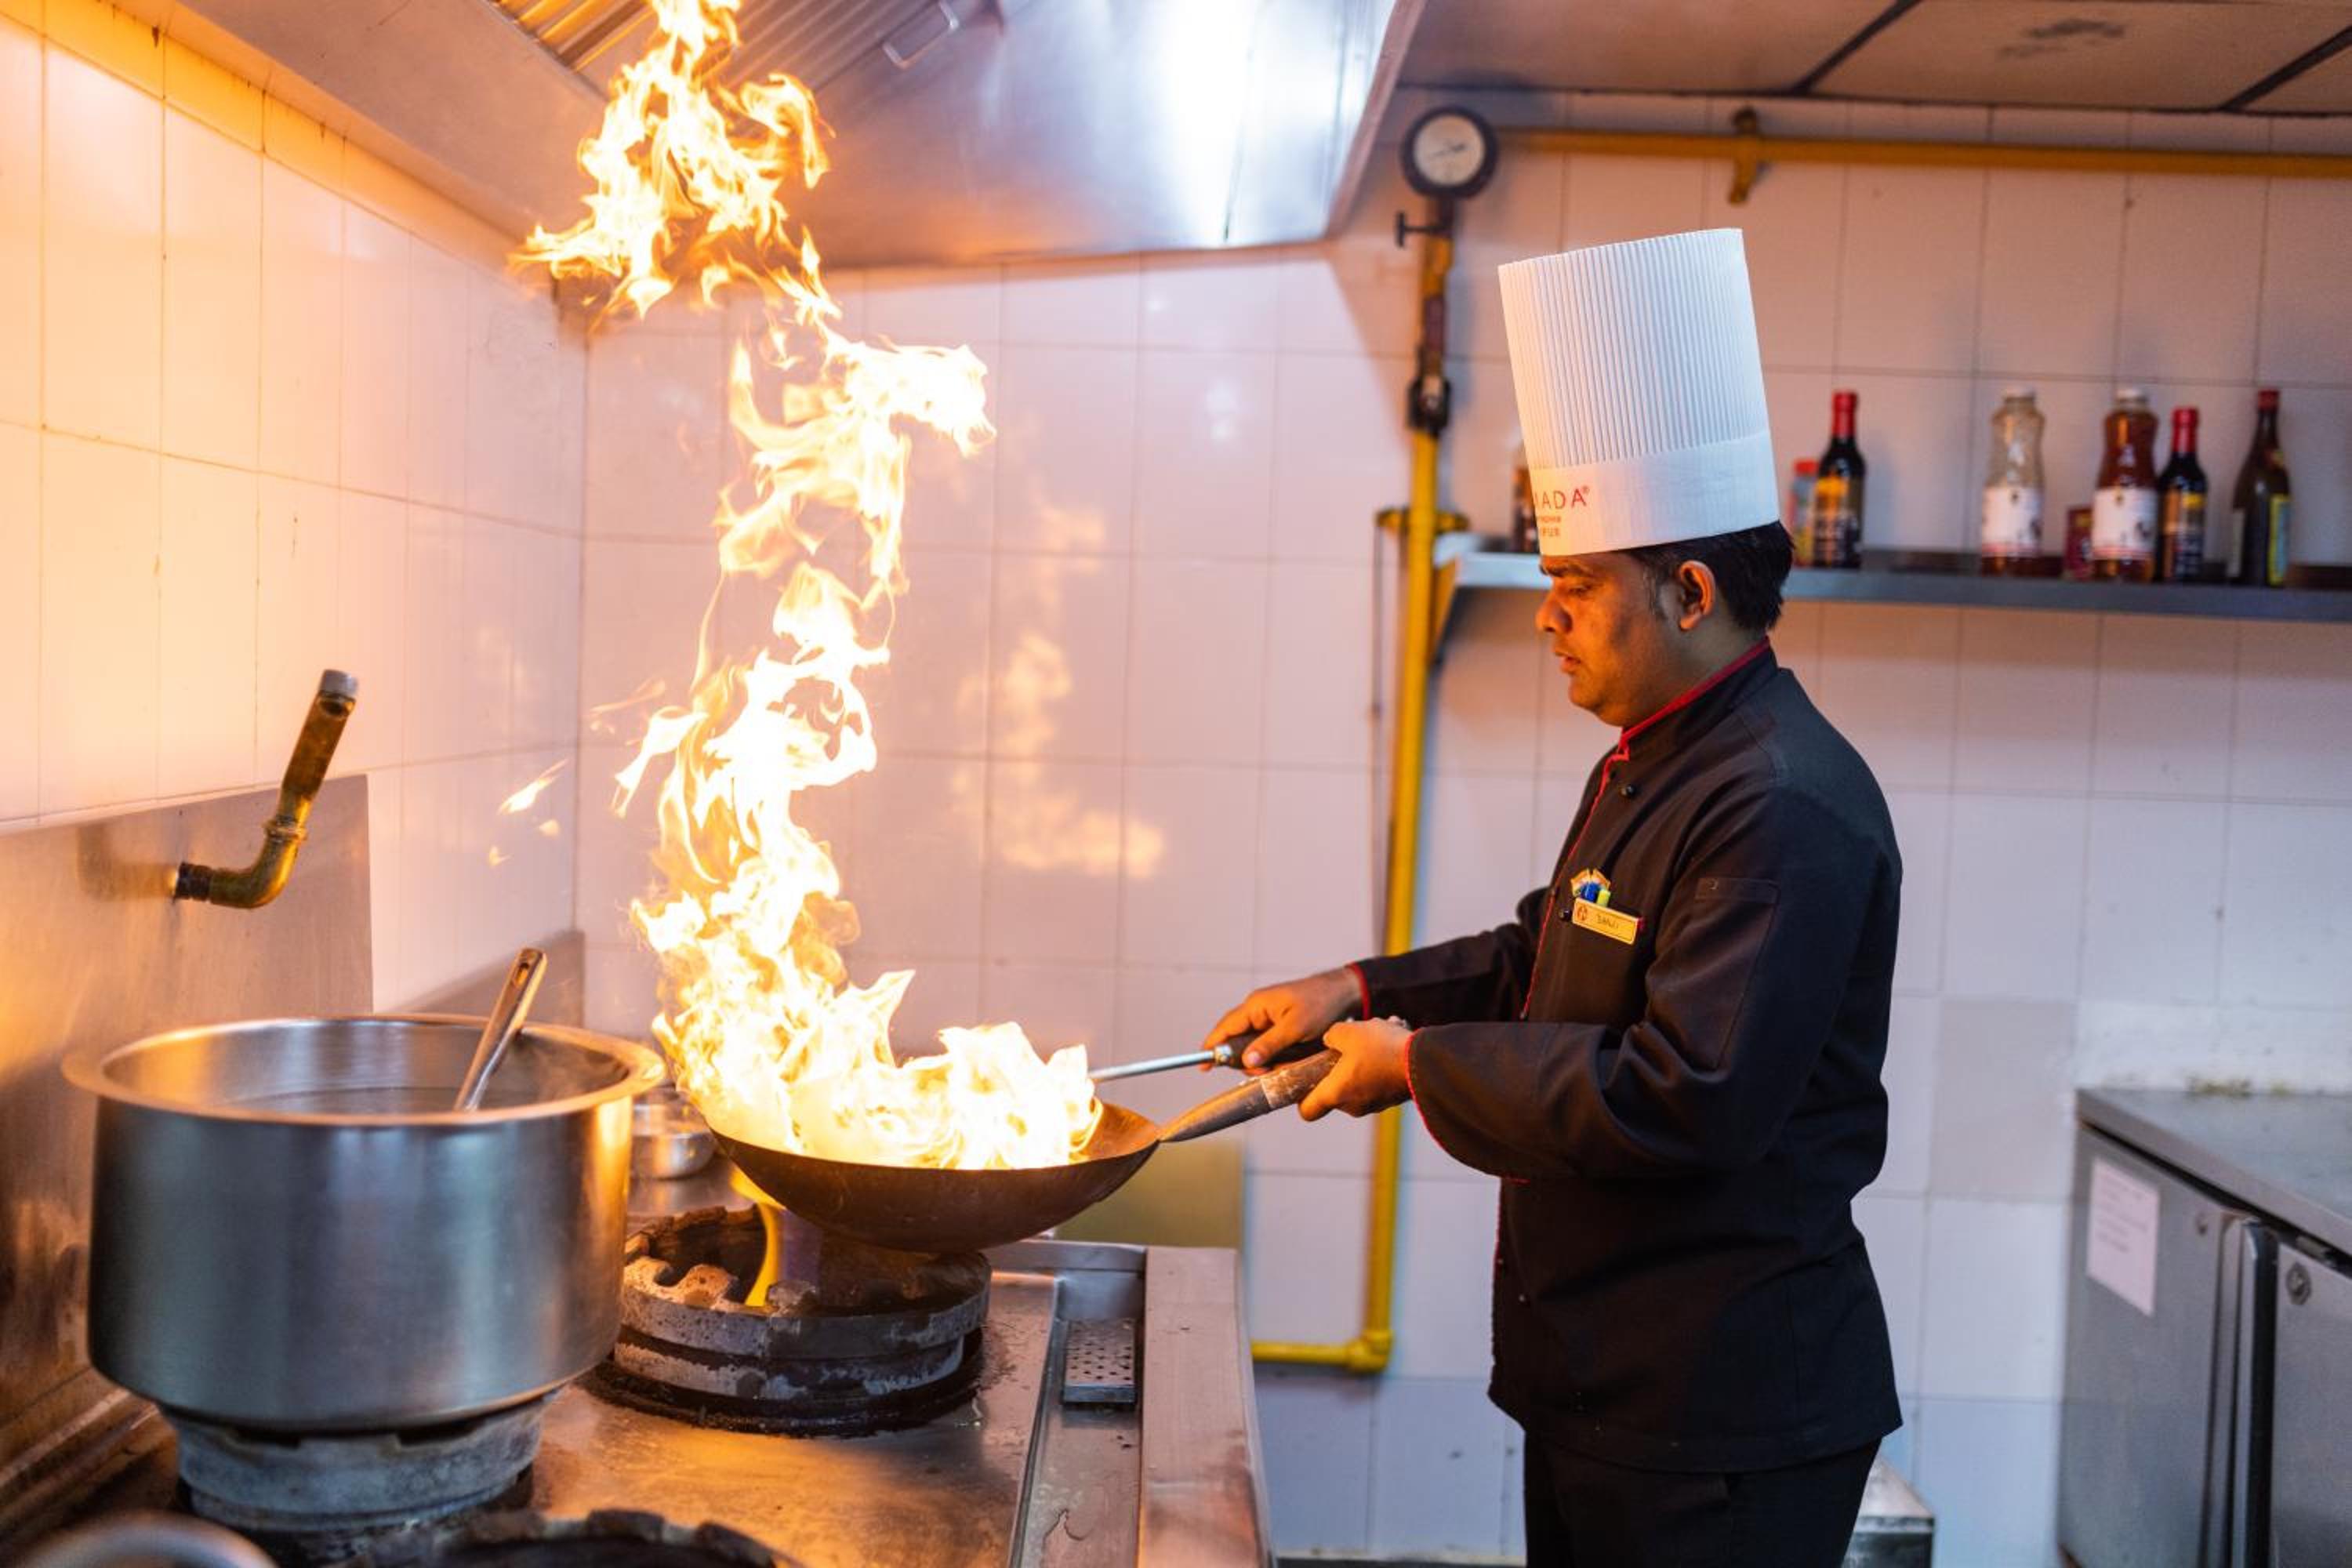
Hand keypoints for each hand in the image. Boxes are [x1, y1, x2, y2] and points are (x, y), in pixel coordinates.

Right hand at [1203, 968, 1361, 1069]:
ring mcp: (1269, 1017)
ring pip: (1254, 1045)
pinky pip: (1268, 1044)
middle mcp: (1258, 1010)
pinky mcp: (1280, 1024)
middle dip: (1247, 1060)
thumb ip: (1270, 1045)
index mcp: (1257, 1005)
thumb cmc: (1322, 1004)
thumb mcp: (1296, 1028)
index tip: (1203, 1065)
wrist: (1344, 993)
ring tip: (1281, 1065)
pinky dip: (1274, 1055)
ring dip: (1264, 1059)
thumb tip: (1246, 1061)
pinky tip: (1286, 1060)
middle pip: (1238, 1040)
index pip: (1226, 1027)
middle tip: (1263, 1073)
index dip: (1213, 1046)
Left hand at [1298, 1017, 1412, 1121]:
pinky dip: (1380, 1064)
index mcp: (1335, 1093)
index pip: (1307, 1111)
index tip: (1305, 1082)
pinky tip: (1391, 1040)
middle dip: (1339, 1069)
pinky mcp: (1391, 1098)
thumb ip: (1332, 1036)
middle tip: (1348, 1047)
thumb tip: (1331, 1040)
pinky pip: (1378, 1080)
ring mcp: (1374, 1104)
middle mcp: (1353, 1105)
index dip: (1301, 1099)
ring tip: (1377, 1036)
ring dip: (1363, 1062)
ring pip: (1359, 1082)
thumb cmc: (1381, 1048)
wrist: (1424, 1061)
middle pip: (1334, 1092)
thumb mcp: (1349, 1031)